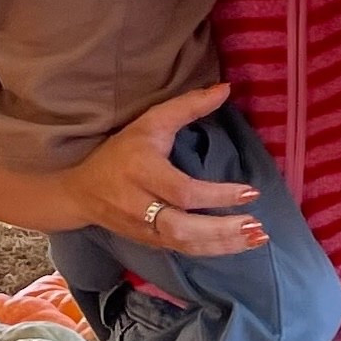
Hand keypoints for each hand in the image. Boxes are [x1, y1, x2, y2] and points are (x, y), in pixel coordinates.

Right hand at [62, 84, 266, 256]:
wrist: (82, 193)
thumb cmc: (121, 153)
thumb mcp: (150, 123)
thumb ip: (187, 106)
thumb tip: (226, 89)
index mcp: (142, 172)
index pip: (183, 191)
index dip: (217, 195)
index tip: (250, 191)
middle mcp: (141, 206)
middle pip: (184, 228)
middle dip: (223, 231)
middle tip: (257, 227)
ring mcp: (146, 230)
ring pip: (187, 245)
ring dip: (224, 245)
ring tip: (258, 239)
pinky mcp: (151, 244)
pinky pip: (185, 251)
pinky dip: (214, 250)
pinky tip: (238, 245)